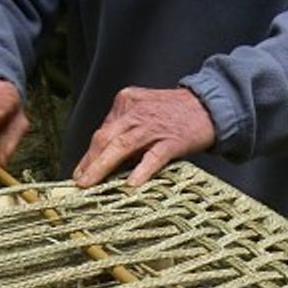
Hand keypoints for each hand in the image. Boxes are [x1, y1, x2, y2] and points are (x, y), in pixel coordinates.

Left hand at [74, 86, 214, 187]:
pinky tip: (131, 184)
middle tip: (79, 183)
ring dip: (103, 167)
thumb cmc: (173, 113)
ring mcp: (154, 126)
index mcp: (126, 102)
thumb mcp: (143, 110)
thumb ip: (124, 128)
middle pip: (105, 138)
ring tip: (90, 185)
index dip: (88, 155)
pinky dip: (141, 170)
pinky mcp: (172, 140)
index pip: (102, 132)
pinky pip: (153, 157)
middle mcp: (136, 112)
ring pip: (122, 146)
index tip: (79, 173)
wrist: (208, 105)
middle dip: (89, 163)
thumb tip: (104, 157)